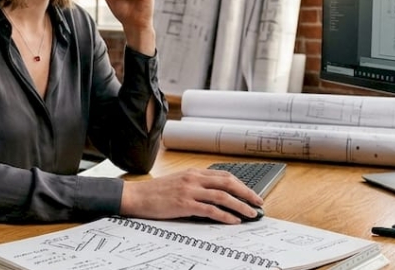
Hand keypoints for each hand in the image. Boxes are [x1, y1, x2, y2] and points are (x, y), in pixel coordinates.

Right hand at [119, 169, 263, 223]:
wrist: (136, 196)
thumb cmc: (155, 192)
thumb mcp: (178, 182)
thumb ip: (195, 184)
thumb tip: (214, 193)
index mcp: (193, 173)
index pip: (224, 175)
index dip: (241, 184)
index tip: (251, 193)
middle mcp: (194, 179)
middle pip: (228, 183)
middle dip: (247, 193)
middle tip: (259, 202)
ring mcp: (190, 191)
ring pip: (223, 196)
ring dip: (240, 205)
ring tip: (251, 214)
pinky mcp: (184, 204)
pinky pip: (210, 210)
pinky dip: (225, 215)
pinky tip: (233, 220)